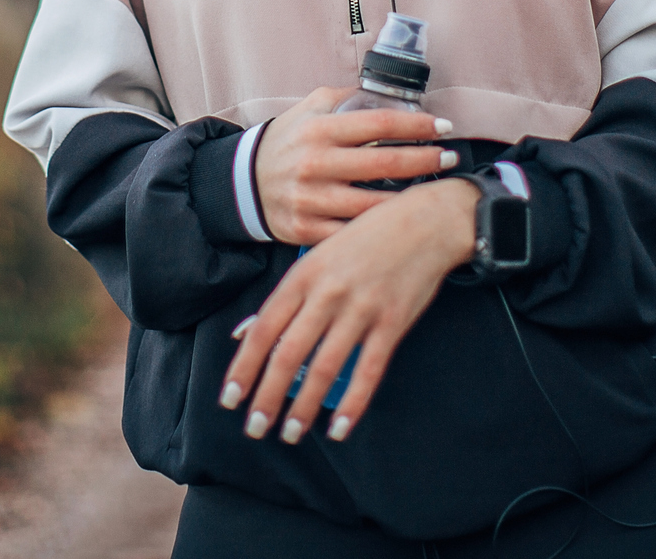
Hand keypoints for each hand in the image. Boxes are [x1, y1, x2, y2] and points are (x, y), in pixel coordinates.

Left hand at [219, 177, 481, 444]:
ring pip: (324, 368)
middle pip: (288, 354)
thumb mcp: (317, 257)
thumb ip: (284, 296)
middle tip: (255, 429)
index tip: (229, 399)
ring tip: (290, 433)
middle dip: (267, 397)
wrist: (425, 221)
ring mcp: (361, 308)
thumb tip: (244, 332)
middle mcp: (328, 293)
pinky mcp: (393, 323)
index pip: (263, 330)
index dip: (243, 368)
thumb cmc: (365, 238)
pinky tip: (338, 429)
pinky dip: (352, 404)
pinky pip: (368, 371)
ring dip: (304, 407)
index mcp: (303, 275)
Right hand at [254, 87, 455, 244]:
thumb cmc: (288, 142)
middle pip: (385, 165)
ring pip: (374, 206)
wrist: (245, 183)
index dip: (417, 125)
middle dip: (426, 161)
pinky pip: (354, 233)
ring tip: (434, 191)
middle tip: (452, 157)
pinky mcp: (307, 230)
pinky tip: (401, 222)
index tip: (444, 127)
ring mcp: (312, 200)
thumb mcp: (309, 109)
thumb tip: (390, 93)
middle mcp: (315, 165)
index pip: (379, 124)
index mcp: (319, 130)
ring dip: (411, 200)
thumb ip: (347, 99)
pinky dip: (381, 229)